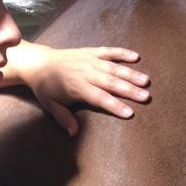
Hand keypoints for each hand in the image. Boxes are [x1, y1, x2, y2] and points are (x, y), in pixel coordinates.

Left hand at [11, 41, 150, 135]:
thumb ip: (64, 119)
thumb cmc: (46, 88)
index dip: (115, 106)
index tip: (129, 113)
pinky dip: (122, 53)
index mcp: (77, 87)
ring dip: (131, 74)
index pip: (100, 98)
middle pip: (111, 83)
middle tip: (146, 97)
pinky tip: (136, 57)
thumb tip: (73, 134)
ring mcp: (90, 61)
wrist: (40, 62)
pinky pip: (109, 52)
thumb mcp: (51, 106)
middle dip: (129, 90)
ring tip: (146, 81)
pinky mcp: (91, 52)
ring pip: (114, 68)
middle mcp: (86, 72)